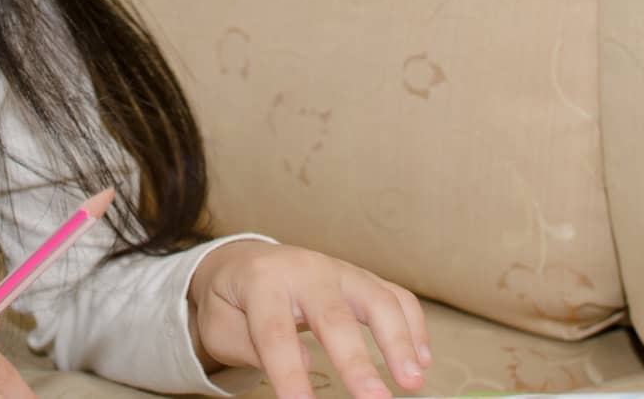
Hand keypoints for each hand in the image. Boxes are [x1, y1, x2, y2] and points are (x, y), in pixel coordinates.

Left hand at [187, 240, 432, 398]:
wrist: (243, 261)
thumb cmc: (231, 301)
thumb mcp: (221, 325)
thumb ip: (253, 345)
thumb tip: (302, 364)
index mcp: (262, 282)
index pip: (275, 332)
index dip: (289, 372)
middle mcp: (305, 270)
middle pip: (333, 315)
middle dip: (356, 361)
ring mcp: (338, 270)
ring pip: (376, 298)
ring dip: (399, 341)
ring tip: (412, 382)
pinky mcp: (361, 278)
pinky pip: (395, 295)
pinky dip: (414, 326)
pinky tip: (422, 361)